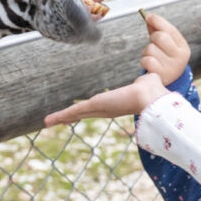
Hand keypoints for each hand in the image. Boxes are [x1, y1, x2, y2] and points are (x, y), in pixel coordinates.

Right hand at [44, 72, 169, 125]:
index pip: (95, 109)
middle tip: (56, 122)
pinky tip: (49, 121)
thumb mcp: (145, 84)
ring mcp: (98, 110)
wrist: (150, 99)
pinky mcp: (94, 107)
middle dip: (68, 118)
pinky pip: (73, 112)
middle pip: (81, 114)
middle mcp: (104, 110)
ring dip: (60, 118)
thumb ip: (146, 82)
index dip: (83, 112)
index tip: (74, 115)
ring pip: (75, 115)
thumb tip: (153, 78)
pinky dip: (60, 116)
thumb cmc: (151, 91)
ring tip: (47, 122)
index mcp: (114, 105)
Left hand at [140, 12, 189, 85]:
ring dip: (146, 51)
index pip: (170, 30)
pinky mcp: (161, 75)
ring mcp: (171, 67)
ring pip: (150, 49)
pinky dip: (144, 60)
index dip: (158, 21)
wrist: (168, 81)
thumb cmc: (165, 57)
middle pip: (160, 37)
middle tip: (153, 42)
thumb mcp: (165, 44)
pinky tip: (150, 65)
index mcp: (183, 47)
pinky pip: (146, 60)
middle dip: (152, 37)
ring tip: (152, 57)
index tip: (148, 16)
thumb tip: (148, 17)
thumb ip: (157, 30)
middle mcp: (180, 57)